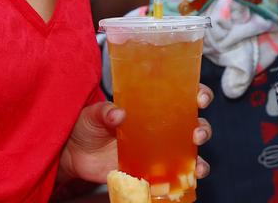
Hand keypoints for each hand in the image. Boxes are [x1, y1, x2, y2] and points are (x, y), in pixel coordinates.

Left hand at [59, 86, 214, 183]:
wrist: (75, 155)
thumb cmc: (87, 125)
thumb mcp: (93, 113)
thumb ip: (105, 111)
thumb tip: (118, 114)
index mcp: (151, 104)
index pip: (182, 94)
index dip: (198, 93)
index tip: (200, 97)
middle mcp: (161, 126)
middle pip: (193, 123)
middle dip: (202, 127)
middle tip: (196, 132)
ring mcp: (158, 151)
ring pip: (190, 152)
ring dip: (200, 159)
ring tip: (198, 166)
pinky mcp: (151, 172)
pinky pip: (174, 177)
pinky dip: (184, 182)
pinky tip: (186, 184)